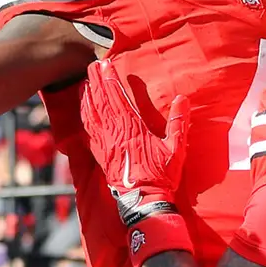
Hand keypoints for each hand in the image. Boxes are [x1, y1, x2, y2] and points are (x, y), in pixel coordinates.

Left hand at [79, 55, 192, 266]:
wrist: (144, 200)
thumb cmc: (162, 175)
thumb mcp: (176, 149)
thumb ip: (179, 123)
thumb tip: (182, 99)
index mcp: (134, 129)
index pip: (119, 99)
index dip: (111, 81)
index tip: (106, 66)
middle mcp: (116, 134)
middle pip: (103, 103)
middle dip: (97, 83)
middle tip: (91, 66)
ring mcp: (106, 144)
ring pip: (92, 115)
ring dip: (87, 97)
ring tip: (84, 82)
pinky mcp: (101, 155)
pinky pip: (89, 132)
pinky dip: (84, 118)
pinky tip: (83, 110)